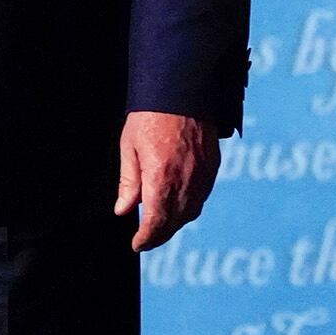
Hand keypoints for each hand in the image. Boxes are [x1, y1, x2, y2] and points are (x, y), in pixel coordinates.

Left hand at [113, 110, 218, 251]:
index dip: (146, 238)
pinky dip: (189, 207)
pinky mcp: (212, 167)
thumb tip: (123, 211)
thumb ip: (128, 182)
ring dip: (175, 223)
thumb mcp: (129, 147)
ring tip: (159, 225)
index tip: (136, 244)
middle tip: (145, 240)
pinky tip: (178, 205)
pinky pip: (202, 197)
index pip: (156, 222)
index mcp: (161, 178)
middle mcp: (185, 182)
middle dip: (159, 235)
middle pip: (174, 222)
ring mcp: (202, 176)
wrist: (182, 90)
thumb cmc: (150, 116)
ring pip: (190, 213)